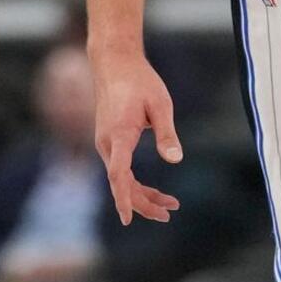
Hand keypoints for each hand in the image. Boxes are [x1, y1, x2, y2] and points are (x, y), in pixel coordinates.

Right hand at [90, 52, 181, 224]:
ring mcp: (105, 143)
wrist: (114, 63)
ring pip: (120, 179)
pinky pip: (119, 169)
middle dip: (144, 203)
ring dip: (141, 195)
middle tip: (169, 214)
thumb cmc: (139, 81)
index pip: (119, 174)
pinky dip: (134, 183)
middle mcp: (107, 142)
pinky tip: (152, 191)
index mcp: (119, 134)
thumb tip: (175, 160)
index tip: (127, 219)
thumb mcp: (160, 104)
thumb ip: (166, 134)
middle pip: (121, 184)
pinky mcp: (108, 141)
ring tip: (169, 205)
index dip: (123, 197)